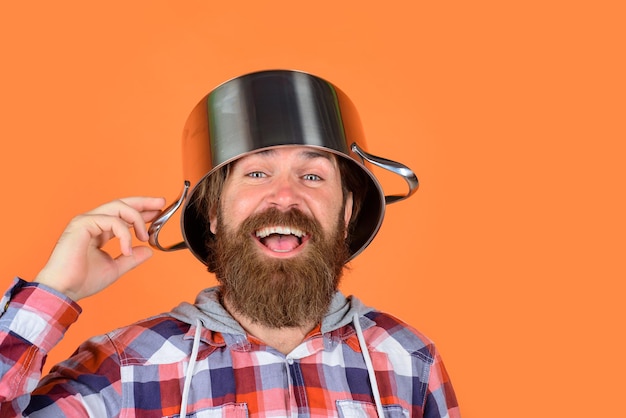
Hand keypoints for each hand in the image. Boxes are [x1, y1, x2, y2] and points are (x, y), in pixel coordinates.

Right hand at [34, 197, 165, 300]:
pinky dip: (124, 234)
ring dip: (137, 219)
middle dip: (143, 202)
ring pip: (118, 207)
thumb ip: (131, 258)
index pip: (122, 215)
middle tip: (160, 203)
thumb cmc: (82, 281)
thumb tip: (148, 251)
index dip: (141, 211)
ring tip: (145, 236)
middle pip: (121, 204)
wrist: (64, 290)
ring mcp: (86, 221)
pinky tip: (127, 249)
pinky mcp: (82, 224)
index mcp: (98, 230)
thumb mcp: (115, 268)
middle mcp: (92, 222)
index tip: (158, 210)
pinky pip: (111, 221)